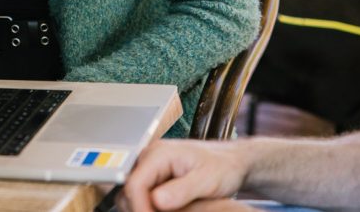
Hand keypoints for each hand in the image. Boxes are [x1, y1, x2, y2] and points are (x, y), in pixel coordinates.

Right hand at [119, 139, 249, 211]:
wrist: (231, 162)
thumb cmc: (223, 167)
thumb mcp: (207, 181)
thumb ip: (182, 190)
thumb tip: (156, 200)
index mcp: (159, 154)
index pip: (134, 184)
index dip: (139, 208)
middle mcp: (149, 157)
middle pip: (128, 191)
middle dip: (141, 210)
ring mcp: (149, 167)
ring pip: (131, 195)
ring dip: (144, 209)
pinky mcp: (153, 177)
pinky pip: (142, 196)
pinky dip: (149, 208)